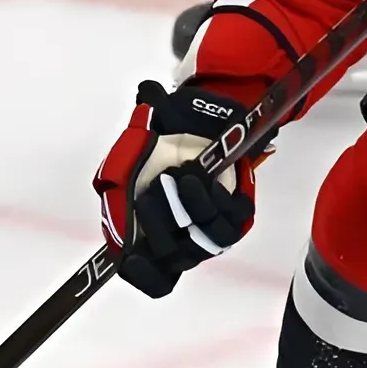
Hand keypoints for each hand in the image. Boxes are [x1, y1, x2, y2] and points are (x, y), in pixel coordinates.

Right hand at [94, 81, 256, 297]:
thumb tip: (146, 95)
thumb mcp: (150, 126)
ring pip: (203, 243)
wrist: (207, 123)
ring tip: (187, 177)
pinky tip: (207, 181)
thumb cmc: (170, 131)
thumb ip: (143, 123)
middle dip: (161, 225)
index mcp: (142, 227)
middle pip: (172, 259)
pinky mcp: (234, 218)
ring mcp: (204, 229)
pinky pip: (230, 224)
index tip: (133, 258)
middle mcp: (176, 236)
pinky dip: (217, 203)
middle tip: (159, 187)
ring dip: (193, 211)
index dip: (140, 272)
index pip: (143, 272)